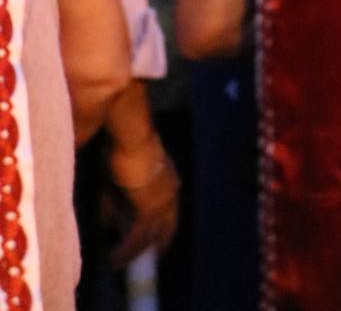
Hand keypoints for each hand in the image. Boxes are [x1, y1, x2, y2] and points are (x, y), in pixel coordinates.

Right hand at [106, 139, 179, 267]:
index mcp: (168, 180)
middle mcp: (171, 191)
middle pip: (167, 227)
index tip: (153, 244)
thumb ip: (115, 203)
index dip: (162, 230)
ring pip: (150, 235)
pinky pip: (138, 236)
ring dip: (133, 253)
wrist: (129, 136)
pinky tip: (112, 258)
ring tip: (117, 264)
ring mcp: (163, 200)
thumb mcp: (118, 178)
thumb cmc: (122, 147)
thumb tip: (110, 225)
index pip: (169, 212)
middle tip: (141, 262)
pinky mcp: (150, 207)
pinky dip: (125, 249)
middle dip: (155, 246)